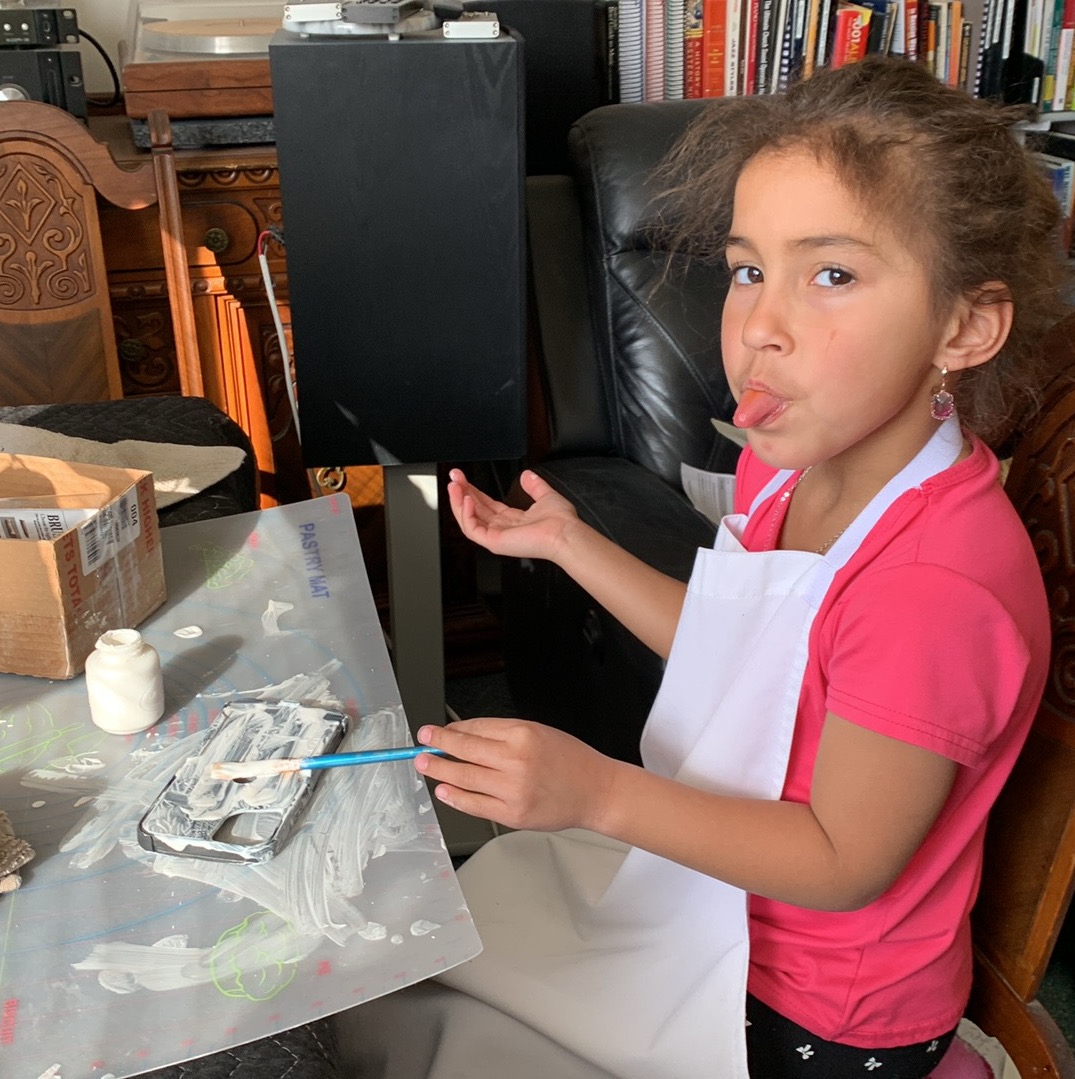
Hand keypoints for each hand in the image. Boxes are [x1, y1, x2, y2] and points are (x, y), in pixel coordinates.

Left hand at [413, 718, 617, 832]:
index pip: (474, 729)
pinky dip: (456, 798)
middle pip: (464, 752)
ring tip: (425, 766)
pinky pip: (476, 805)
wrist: (595, 791)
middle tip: (420, 746)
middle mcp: (516, 761)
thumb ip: (500, 734)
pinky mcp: (513, 814)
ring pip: (465, 779)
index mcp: (522, 735)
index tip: (433, 731)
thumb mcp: (536, 732)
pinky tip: (445, 791)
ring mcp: (513, 790)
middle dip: (437, 748)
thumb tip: (462, 736)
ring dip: (440, 772)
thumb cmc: (569, 760)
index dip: (448, 731)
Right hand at [446, 468, 579, 563]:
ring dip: (458, 501)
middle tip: (454, 477)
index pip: (485, 505)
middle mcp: (502, 529)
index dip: (473, 490)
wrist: (565, 533)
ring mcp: (496, 537)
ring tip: (454, 485)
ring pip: (468, 519)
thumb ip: (534, 485)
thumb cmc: (561, 522)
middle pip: (474, 510)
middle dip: (461, 492)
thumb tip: (527, 475)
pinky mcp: (494, 542)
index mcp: (512, 520)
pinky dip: (466, 514)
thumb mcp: (545, 496)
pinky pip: (472, 529)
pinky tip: (466, 499)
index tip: (463, 478)